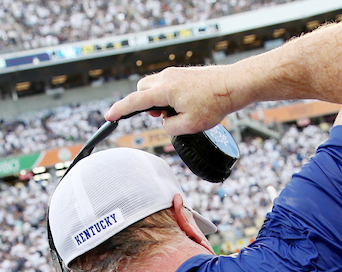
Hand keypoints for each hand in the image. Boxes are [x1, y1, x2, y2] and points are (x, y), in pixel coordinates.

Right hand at [107, 66, 238, 135]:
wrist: (232, 86)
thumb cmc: (213, 104)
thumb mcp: (189, 126)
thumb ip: (169, 127)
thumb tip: (165, 121)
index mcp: (165, 90)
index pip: (135, 101)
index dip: (120, 110)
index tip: (109, 117)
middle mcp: (166, 78)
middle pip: (142, 90)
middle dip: (143, 104)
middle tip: (160, 116)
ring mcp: (174, 74)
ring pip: (154, 87)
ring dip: (157, 101)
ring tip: (176, 112)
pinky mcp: (182, 74)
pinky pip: (166, 85)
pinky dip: (167, 96)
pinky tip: (185, 105)